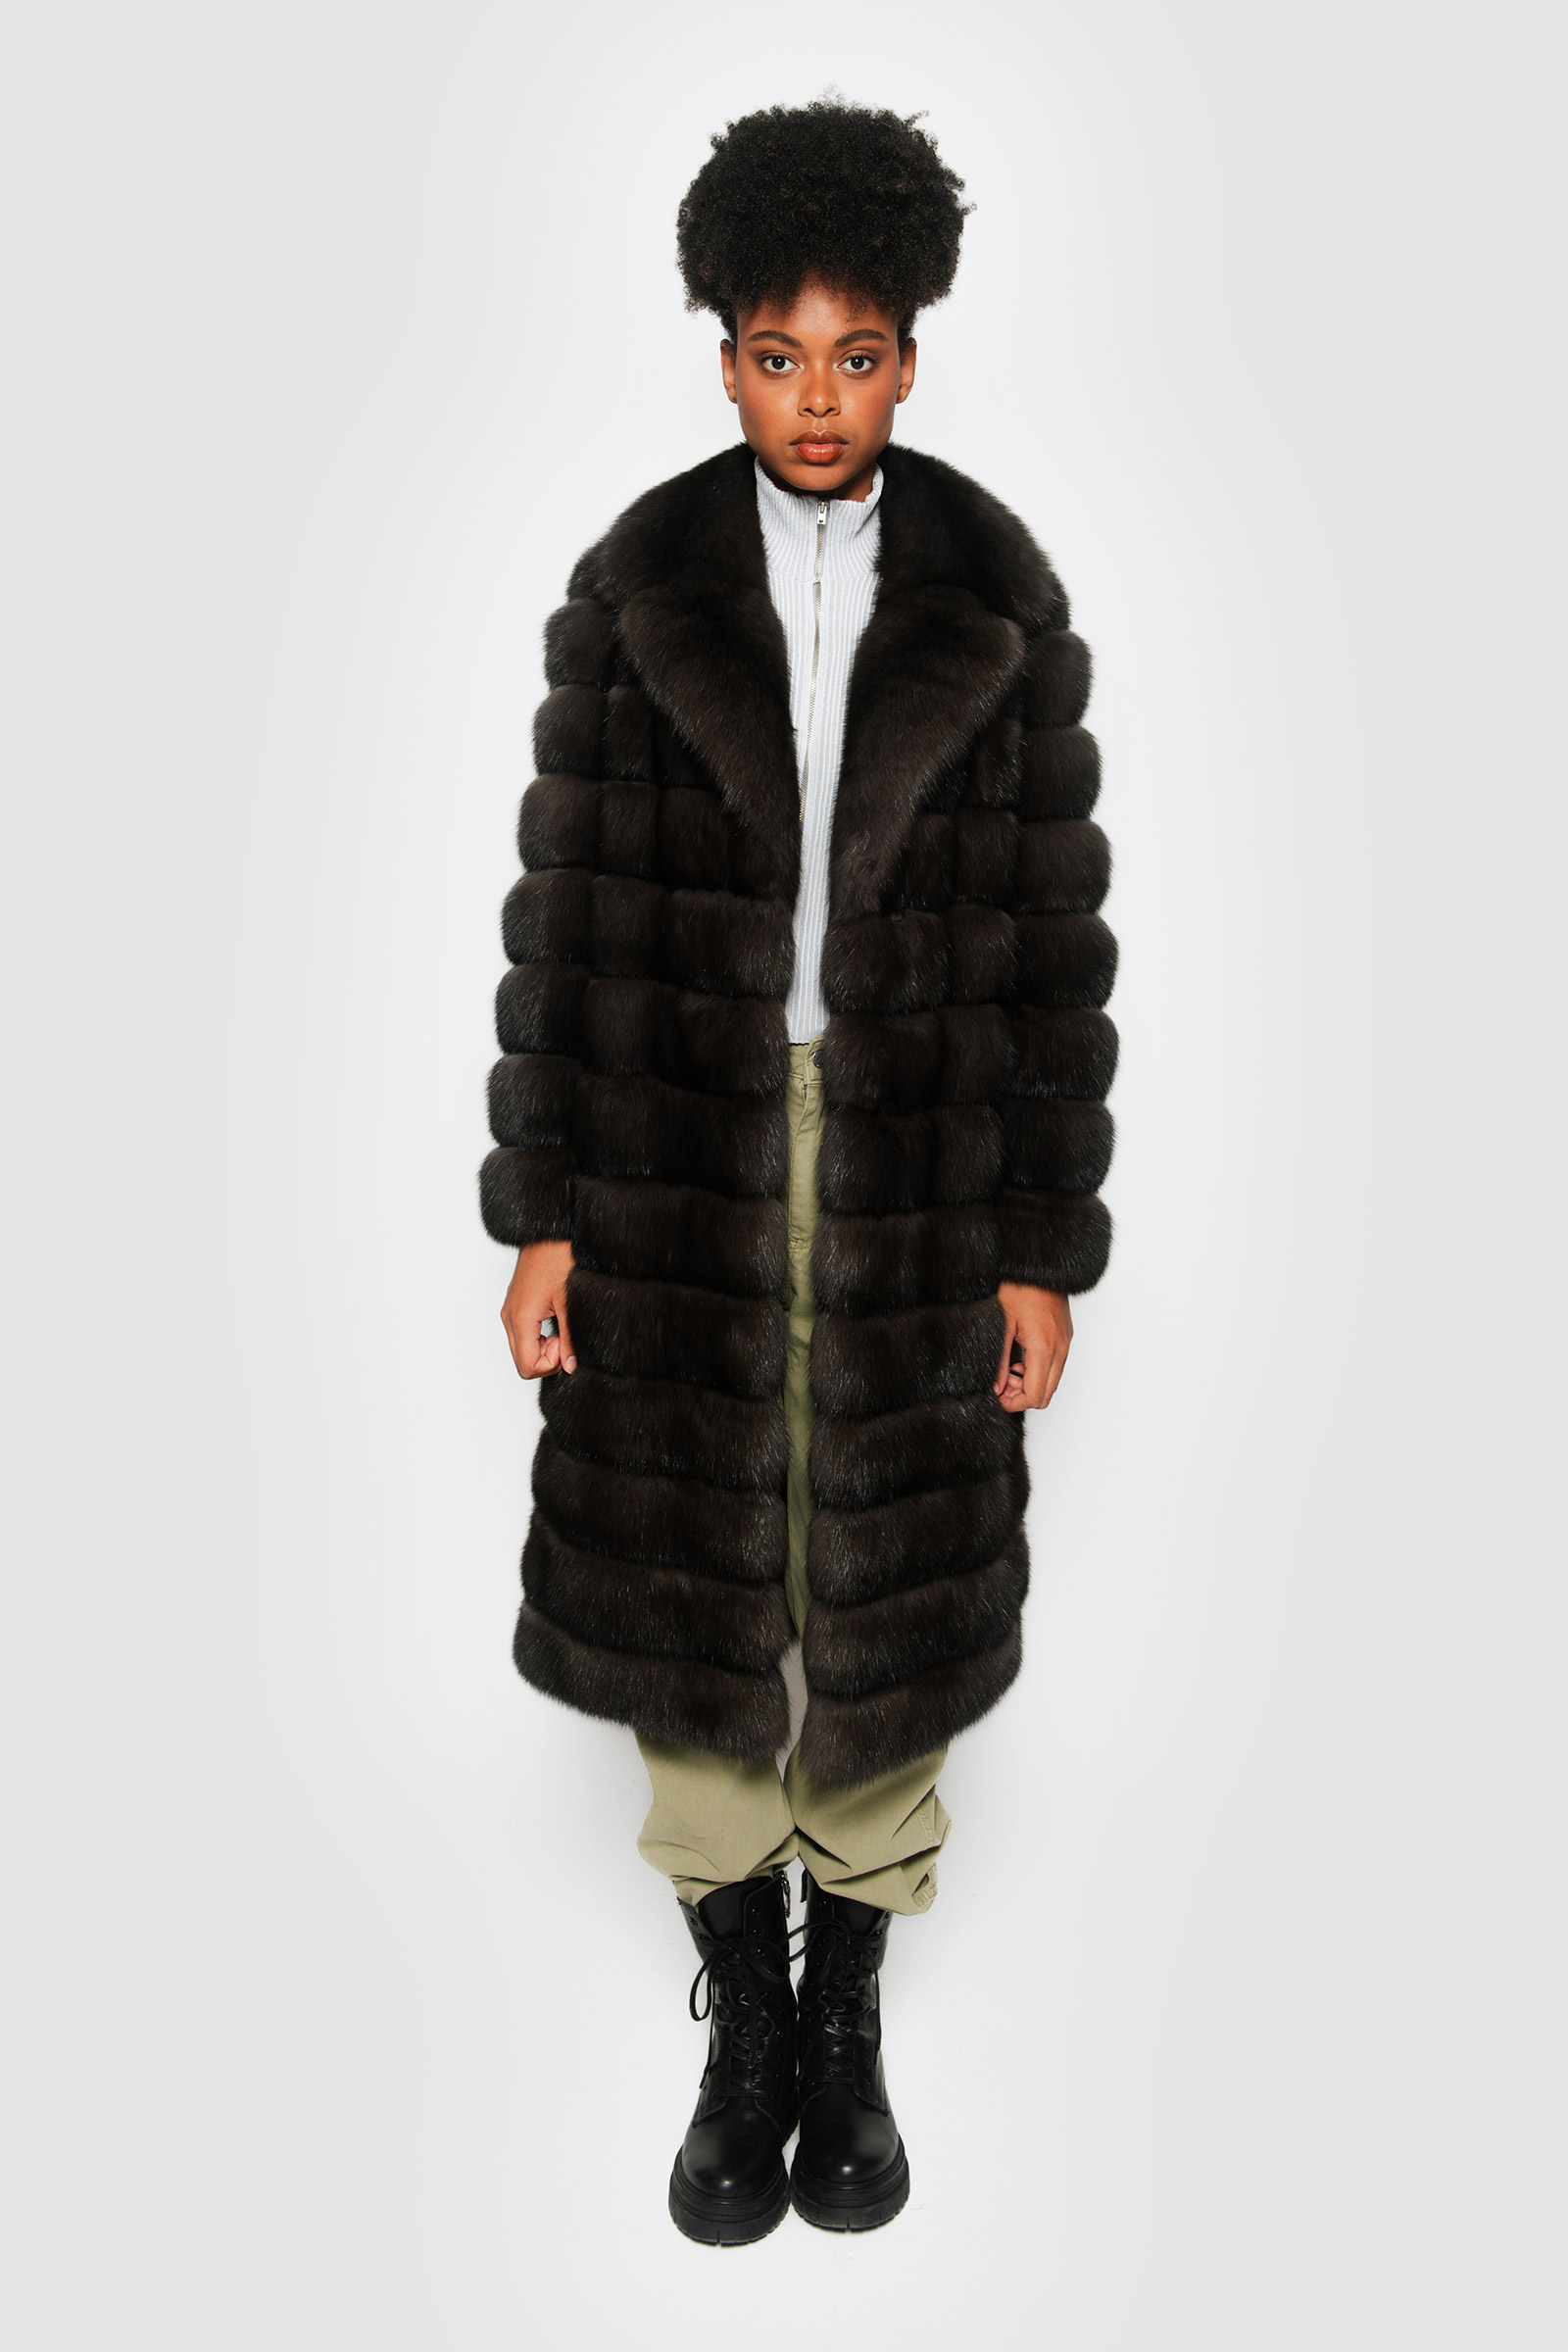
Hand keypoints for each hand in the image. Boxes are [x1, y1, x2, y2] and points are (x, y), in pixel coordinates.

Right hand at [501, 1239, 576, 1377]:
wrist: (551, 1231)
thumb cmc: (558, 1257)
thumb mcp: (570, 1303)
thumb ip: (570, 1339)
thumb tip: (571, 1365)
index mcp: (521, 1317)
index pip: (527, 1367)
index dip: (550, 1365)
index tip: (566, 1347)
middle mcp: (509, 1316)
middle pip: (522, 1361)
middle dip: (547, 1358)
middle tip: (565, 1338)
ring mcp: (510, 1309)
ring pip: (521, 1348)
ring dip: (543, 1346)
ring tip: (561, 1325)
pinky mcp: (516, 1304)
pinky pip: (523, 1332)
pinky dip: (539, 1335)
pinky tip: (555, 1319)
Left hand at [994, 1282, 1071, 1412]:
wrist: (1037, 1263)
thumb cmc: (1018, 1286)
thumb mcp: (1001, 1325)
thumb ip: (998, 1361)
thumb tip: (996, 1387)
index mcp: (1044, 1347)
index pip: (1035, 1395)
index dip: (1014, 1403)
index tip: (998, 1397)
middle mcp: (1060, 1348)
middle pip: (1047, 1394)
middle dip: (1022, 1396)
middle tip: (1001, 1385)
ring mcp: (1065, 1342)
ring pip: (1053, 1381)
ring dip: (1031, 1384)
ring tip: (1008, 1370)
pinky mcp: (1065, 1336)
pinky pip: (1056, 1365)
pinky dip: (1039, 1371)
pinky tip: (1020, 1358)